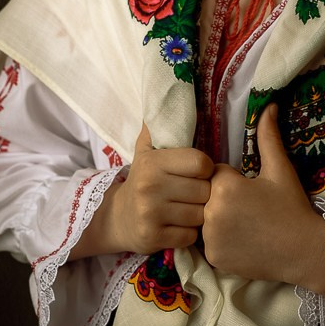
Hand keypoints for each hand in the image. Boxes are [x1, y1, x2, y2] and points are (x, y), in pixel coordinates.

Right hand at [70, 124, 213, 259]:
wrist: (117, 218)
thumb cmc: (142, 179)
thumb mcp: (146, 149)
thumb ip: (160, 126)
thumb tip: (170, 86)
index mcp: (153, 162)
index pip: (201, 163)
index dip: (206, 169)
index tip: (200, 172)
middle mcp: (150, 188)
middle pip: (204, 191)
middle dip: (204, 193)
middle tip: (195, 193)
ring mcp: (151, 215)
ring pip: (200, 215)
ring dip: (199, 214)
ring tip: (189, 208)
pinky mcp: (153, 239)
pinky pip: (191, 236)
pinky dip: (190, 233)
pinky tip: (180, 225)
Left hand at [202, 105, 324, 296]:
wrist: (303, 251)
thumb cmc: (292, 207)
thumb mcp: (280, 169)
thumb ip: (267, 137)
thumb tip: (268, 106)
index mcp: (224, 186)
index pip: (213, 174)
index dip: (232, 181)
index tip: (250, 191)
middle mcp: (211, 211)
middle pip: (205, 197)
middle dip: (221, 199)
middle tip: (249, 210)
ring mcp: (210, 238)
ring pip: (204, 220)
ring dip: (218, 220)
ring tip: (246, 226)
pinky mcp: (213, 258)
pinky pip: (208, 243)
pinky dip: (220, 242)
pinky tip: (242, 241)